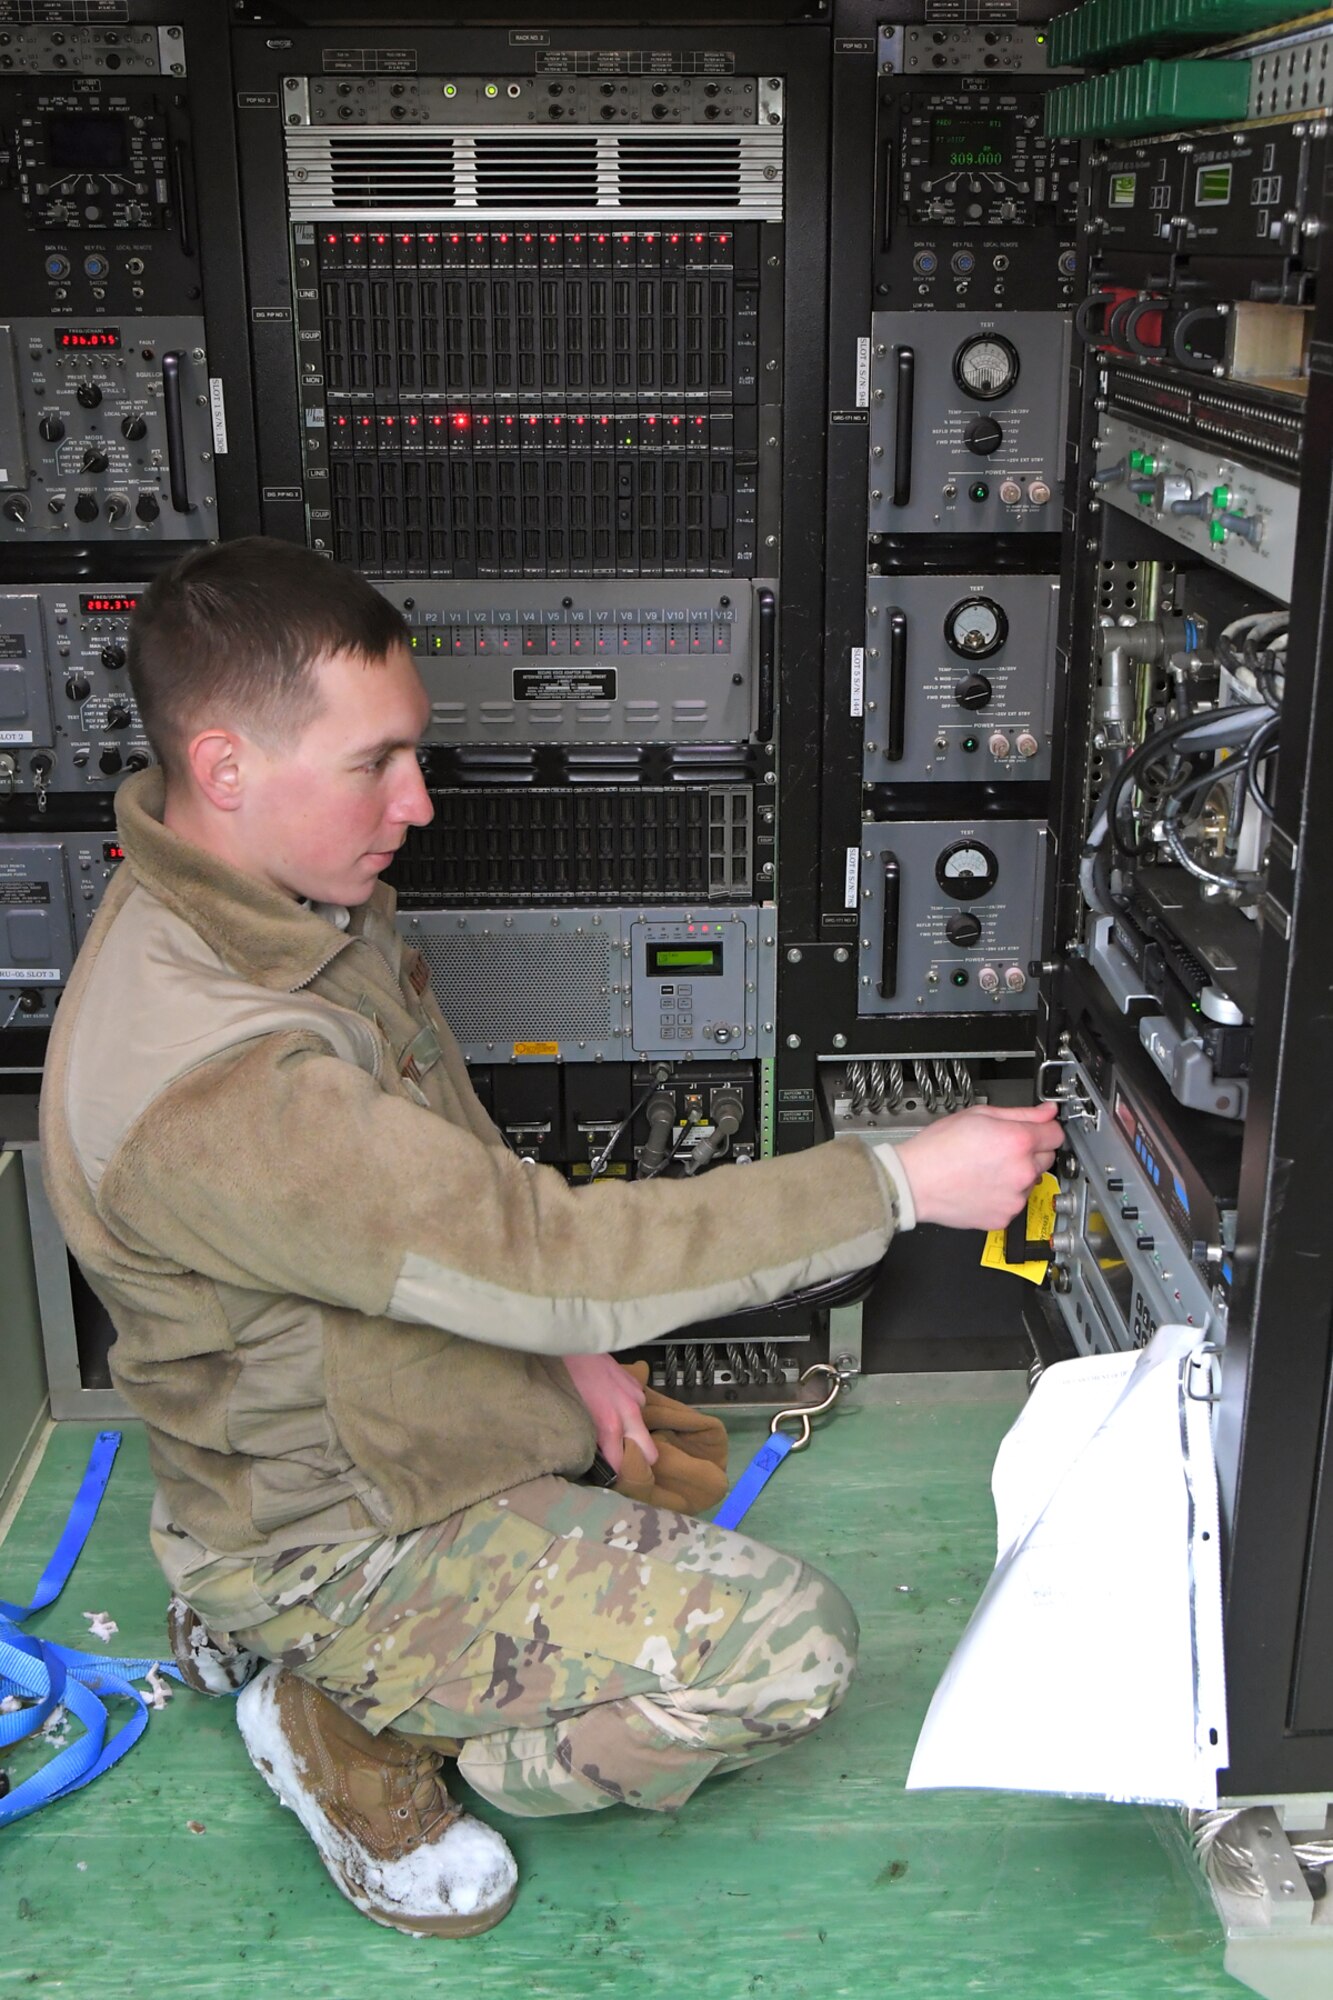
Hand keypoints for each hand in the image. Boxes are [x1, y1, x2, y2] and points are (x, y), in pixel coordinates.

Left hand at [560, 1353, 658, 1474]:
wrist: (573, 1340)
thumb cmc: (565, 1377)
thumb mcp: (571, 1413)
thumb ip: (586, 1436)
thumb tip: (590, 1455)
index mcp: (609, 1425)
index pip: (621, 1464)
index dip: (616, 1475)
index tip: (609, 1478)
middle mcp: (628, 1413)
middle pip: (650, 1453)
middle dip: (638, 1460)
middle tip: (621, 1460)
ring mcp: (635, 1396)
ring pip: (644, 1426)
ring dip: (632, 1430)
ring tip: (614, 1427)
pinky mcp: (635, 1382)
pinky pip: (639, 1403)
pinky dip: (629, 1408)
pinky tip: (614, 1403)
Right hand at [890, 1102, 1060, 1231]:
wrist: (914, 1182)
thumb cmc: (938, 1148)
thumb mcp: (979, 1115)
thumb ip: (1020, 1113)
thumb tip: (1047, 1112)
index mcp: (1018, 1141)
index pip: (1056, 1133)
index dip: (1044, 1129)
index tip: (1036, 1130)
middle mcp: (1022, 1171)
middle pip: (1046, 1158)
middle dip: (1029, 1152)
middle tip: (1000, 1149)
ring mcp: (1015, 1197)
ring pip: (1031, 1181)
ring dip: (1017, 1175)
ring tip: (986, 1169)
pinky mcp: (1005, 1216)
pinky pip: (1015, 1202)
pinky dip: (1004, 1195)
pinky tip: (982, 1185)